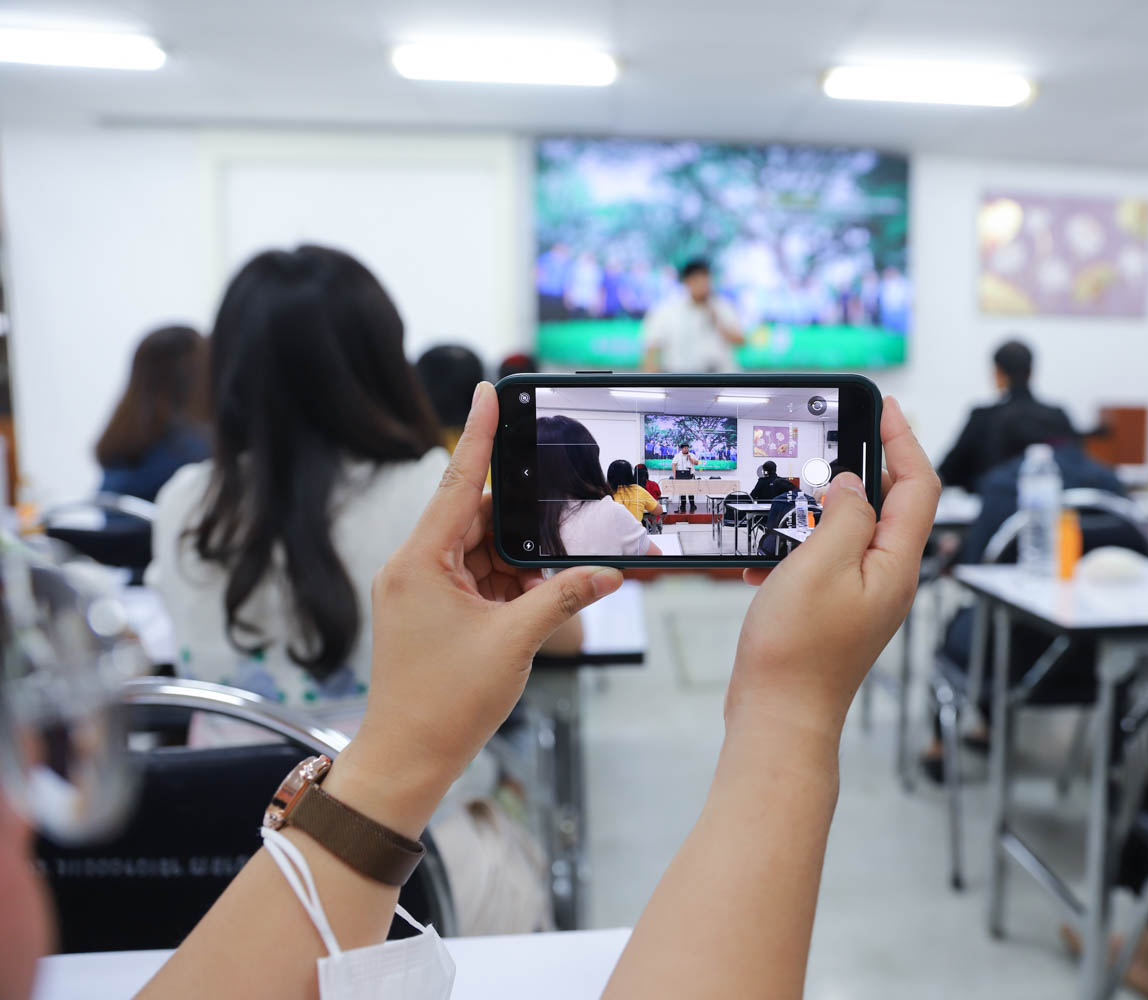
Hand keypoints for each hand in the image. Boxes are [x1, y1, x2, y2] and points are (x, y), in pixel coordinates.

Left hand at [329, 382, 622, 833]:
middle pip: (479, 521)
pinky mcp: (432, 613)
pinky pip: (479, 582)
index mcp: (420, 562)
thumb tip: (609, 574)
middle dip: (524, 530)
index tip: (489, 390)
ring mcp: (422, 591)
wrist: (407, 761)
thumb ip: (562, 597)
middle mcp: (414, 568)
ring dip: (520, 569)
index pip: (457, 482)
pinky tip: (535, 608)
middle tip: (566, 526)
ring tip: (547, 593)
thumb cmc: (444, 705)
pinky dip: (510, 590)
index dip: (479, 434)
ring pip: (484, 554)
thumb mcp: (514, 643)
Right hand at [729, 397, 938, 740]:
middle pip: (892, 504)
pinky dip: (795, 550)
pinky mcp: (834, 612)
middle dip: (865, 466)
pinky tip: (761, 563)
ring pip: (852, 532)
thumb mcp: (821, 565)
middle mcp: (888, 579)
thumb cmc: (798, 652)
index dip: (904, 439)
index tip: (882, 405)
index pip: (919, 486)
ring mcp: (862, 598)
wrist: (778, 720)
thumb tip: (853, 486)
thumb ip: (845, 516)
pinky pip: (823, 563)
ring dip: (821, 510)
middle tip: (835, 435)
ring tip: (788, 498)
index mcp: (897, 564)